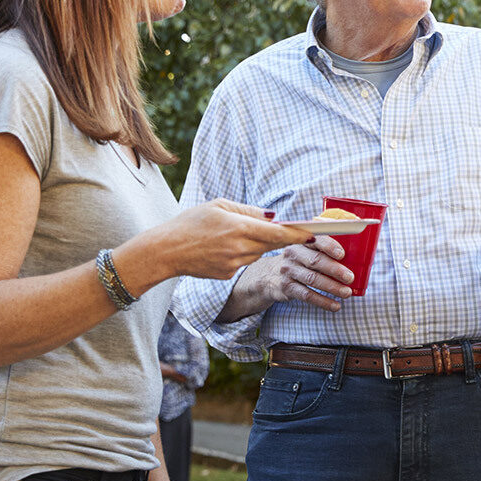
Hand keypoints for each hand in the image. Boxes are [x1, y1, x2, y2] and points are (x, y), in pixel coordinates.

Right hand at [142, 200, 313, 282]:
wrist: (166, 251)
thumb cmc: (190, 223)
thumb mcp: (219, 206)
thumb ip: (249, 211)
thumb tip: (273, 217)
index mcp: (239, 228)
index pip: (278, 233)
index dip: (299, 234)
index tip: (314, 234)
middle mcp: (240, 248)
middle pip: (272, 244)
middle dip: (282, 237)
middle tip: (293, 230)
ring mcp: (234, 264)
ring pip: (258, 253)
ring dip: (257, 243)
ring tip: (233, 234)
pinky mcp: (228, 275)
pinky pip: (244, 262)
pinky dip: (241, 253)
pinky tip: (221, 248)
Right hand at [237, 234, 355, 313]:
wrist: (268, 276)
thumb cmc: (298, 261)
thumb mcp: (306, 249)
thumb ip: (325, 248)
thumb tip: (358, 251)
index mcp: (301, 241)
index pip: (315, 240)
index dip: (329, 246)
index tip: (342, 254)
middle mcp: (293, 254)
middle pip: (315, 261)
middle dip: (335, 270)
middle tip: (350, 278)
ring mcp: (288, 271)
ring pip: (312, 280)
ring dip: (331, 287)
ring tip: (347, 293)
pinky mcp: (286, 287)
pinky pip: (306, 295)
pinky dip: (323, 302)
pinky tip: (335, 306)